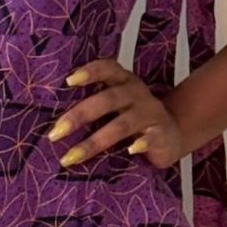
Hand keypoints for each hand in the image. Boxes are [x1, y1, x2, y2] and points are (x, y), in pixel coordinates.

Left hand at [45, 58, 186, 170]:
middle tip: (55, 133)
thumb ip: (94, 106)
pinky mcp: (161, 134)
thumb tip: (53, 123)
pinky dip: (140, 145)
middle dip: (79, 115)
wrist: (172, 134)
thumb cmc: (134, 119)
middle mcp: (136, 93)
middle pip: (107, 100)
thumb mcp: (117, 106)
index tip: (69, 81)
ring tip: (71, 157)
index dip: (89, 72)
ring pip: (120, 125)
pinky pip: (149, 139)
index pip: (107, 69)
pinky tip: (130, 151)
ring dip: (94, 142)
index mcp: (123, 81)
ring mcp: (150, 114)